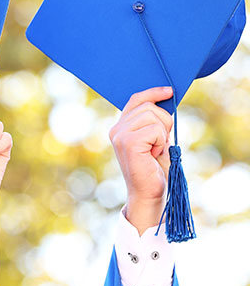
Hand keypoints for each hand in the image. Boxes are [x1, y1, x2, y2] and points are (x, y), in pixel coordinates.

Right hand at [109, 86, 173, 233]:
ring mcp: (120, 135)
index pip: (135, 100)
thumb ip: (153, 121)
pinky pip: (155, 129)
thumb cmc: (154, 168)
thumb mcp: (154, 139)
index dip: (153, 93)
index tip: (169, 91)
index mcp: (120, 127)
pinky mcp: (128, 143)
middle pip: (148, 106)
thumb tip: (165, 99)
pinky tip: (154, 154)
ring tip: (156, 149)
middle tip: (161, 141)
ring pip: (152, 116)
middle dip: (163, 121)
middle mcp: (116, 129)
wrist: (149, 194)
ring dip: (162, 133)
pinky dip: (161, 142)